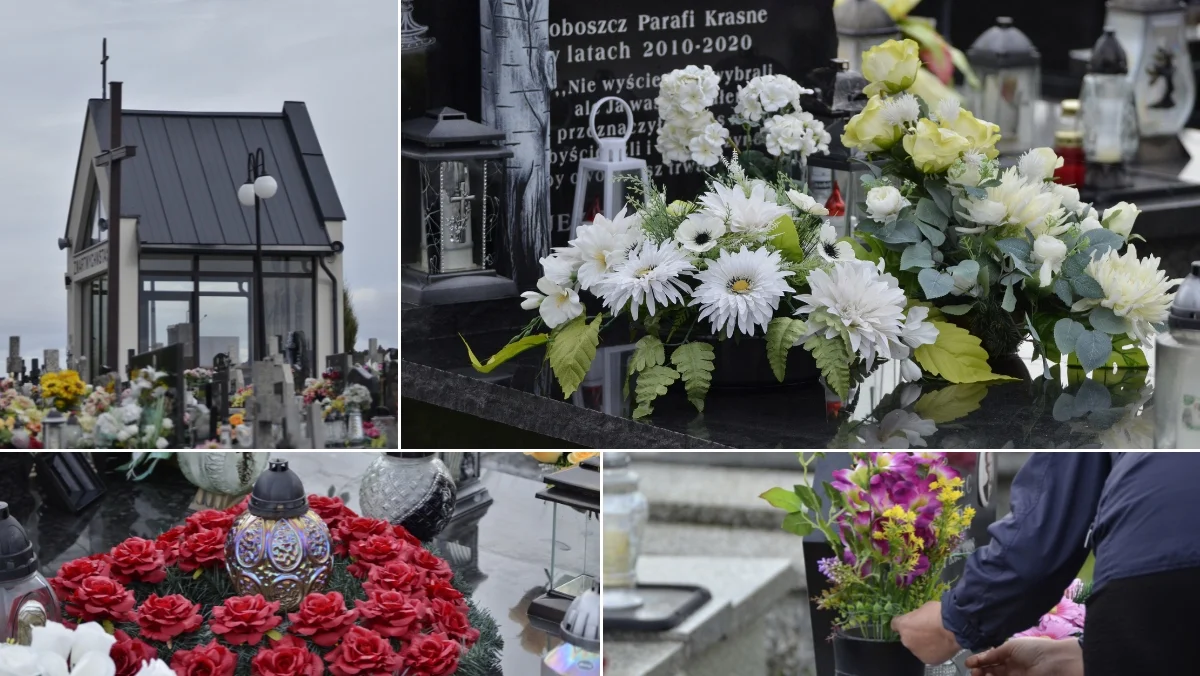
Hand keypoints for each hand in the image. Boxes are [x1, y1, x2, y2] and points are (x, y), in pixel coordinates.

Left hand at [890, 601, 961, 664]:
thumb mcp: (923, 608)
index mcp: (903, 625)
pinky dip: (932, 651)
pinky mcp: (928, 660)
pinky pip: (927, 655)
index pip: (895, 624)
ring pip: (917, 647)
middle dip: (914, 634)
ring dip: (922, 644)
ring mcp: (917, 652)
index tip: (909, 622)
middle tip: (927, 630)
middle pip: (907, 637)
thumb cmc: (939, 613)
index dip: (903, 623)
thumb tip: (918, 619)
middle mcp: (906, 640)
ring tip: (935, 639)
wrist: (955, 627)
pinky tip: (940, 646)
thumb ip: (916, 617)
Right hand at [965, 638, 1082, 675]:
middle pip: (992, 670)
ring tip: (976, 675)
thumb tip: (980, 657)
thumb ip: (994, 653)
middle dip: (980, 671)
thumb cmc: (1034, 650)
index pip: (992, 658)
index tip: (968, 663)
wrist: (1054, 663)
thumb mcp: (1011, 647)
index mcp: (1011, 654)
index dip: (980, 660)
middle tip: (972, 672)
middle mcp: (1012, 666)